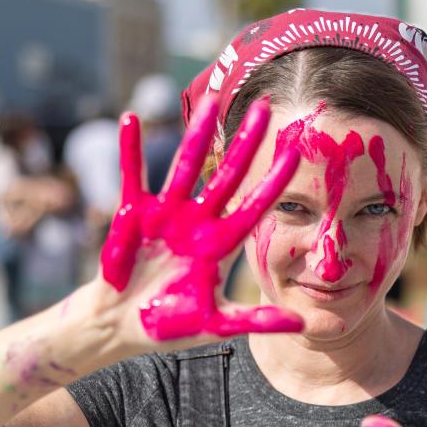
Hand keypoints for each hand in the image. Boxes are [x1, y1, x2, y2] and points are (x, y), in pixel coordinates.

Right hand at [100, 94, 302, 342]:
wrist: (124, 327)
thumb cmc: (171, 325)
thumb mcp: (219, 325)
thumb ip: (258, 321)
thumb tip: (302, 325)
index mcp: (220, 244)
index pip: (254, 205)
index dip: (274, 180)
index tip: (297, 153)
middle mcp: (197, 221)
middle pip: (227, 174)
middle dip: (246, 142)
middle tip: (268, 107)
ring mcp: (165, 214)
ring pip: (184, 166)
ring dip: (196, 134)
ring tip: (212, 99)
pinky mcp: (131, 215)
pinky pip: (132, 177)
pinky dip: (131, 150)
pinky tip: (131, 119)